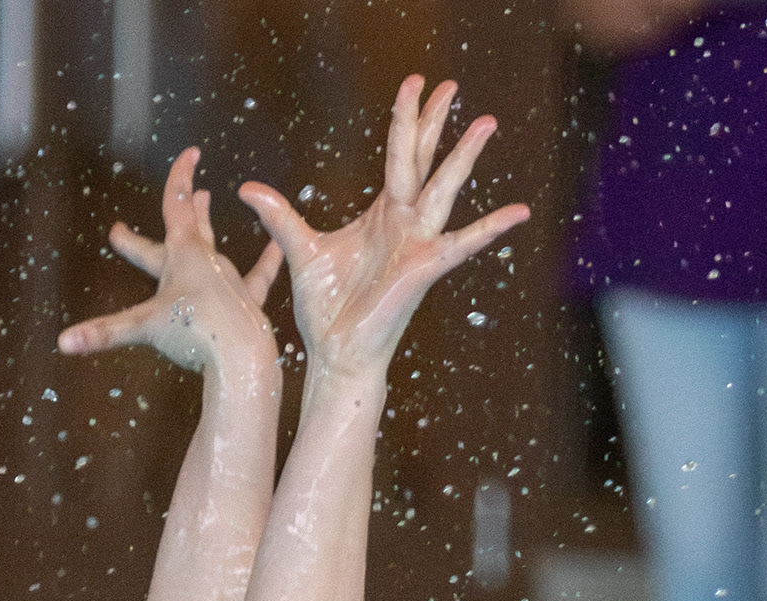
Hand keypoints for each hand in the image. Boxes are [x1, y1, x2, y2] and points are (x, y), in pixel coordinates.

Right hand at [56, 148, 283, 377]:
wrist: (242, 357)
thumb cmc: (195, 333)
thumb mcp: (145, 328)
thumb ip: (104, 333)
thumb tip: (63, 344)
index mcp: (184, 254)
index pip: (177, 205)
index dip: (179, 177)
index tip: (190, 152)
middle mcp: (208, 261)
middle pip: (188, 226)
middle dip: (179, 205)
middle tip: (185, 187)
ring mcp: (229, 281)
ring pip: (216, 246)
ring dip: (206, 225)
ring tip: (207, 203)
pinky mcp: (246, 303)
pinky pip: (259, 277)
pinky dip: (267, 262)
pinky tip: (276, 248)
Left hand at [237, 77, 529, 379]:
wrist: (336, 350)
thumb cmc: (325, 307)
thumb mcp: (299, 249)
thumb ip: (279, 215)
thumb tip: (247, 189)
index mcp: (382, 212)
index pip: (399, 153)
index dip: (406, 117)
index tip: (415, 84)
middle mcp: (405, 221)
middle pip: (424, 158)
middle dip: (435, 119)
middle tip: (451, 83)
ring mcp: (418, 242)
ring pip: (444, 187)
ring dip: (464, 155)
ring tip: (487, 122)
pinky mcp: (425, 267)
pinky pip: (463, 243)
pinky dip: (491, 228)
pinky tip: (519, 212)